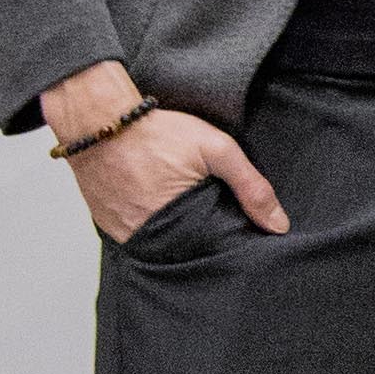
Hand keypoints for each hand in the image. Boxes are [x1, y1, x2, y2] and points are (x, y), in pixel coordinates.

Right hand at [43, 61, 286, 245]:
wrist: (96, 120)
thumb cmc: (155, 131)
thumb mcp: (215, 149)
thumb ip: (250, 186)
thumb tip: (278, 225)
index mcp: (182, 226)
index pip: (216, 252)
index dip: (229, 240)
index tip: (239, 227)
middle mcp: (152, 239)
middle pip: (190, 253)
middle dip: (205, 240)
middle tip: (208, 211)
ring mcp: (127, 236)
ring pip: (164, 248)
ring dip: (178, 236)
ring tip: (185, 209)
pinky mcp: (110, 228)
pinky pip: (139, 238)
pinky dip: (152, 227)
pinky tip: (159, 206)